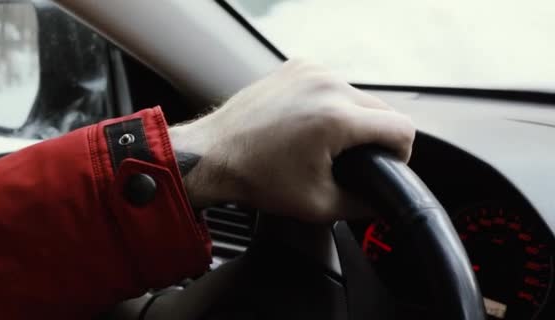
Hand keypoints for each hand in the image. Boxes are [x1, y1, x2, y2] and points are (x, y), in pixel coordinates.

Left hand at [168, 60, 414, 221]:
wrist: (213, 156)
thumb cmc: (256, 178)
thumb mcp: (318, 205)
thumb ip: (363, 204)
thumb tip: (383, 202)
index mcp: (337, 118)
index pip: (402, 128)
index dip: (401, 153)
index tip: (386, 165)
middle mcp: (327, 86)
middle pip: (381, 110)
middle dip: (375, 137)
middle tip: (351, 160)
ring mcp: (310, 71)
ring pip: (358, 96)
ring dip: (353, 118)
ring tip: (326, 142)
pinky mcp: (296, 67)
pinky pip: (332, 84)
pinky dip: (330, 103)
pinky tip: (311, 124)